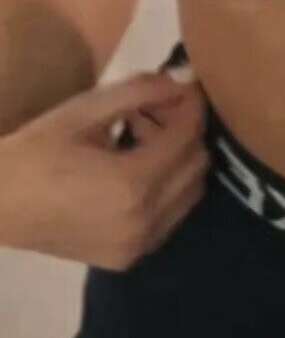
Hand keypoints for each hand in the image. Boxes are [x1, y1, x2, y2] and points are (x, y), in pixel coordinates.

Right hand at [0, 70, 209, 268]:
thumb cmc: (35, 152)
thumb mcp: (84, 111)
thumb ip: (139, 92)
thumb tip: (183, 79)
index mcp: (132, 184)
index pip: (188, 137)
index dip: (193, 106)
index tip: (188, 84)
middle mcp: (143, 221)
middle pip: (197, 167)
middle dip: (188, 132)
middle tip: (163, 107)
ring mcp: (136, 246)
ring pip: (188, 194)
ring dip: (179, 161)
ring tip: (146, 134)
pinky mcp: (126, 258)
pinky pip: (168, 218)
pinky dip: (166, 189)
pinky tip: (136, 167)